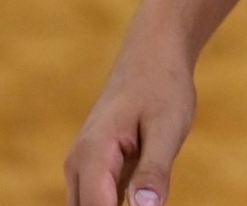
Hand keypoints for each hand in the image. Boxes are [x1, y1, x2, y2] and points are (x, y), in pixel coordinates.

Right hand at [66, 45, 195, 205]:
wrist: (154, 55)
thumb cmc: (163, 86)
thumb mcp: (167, 126)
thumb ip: (154, 169)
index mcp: (92, 155)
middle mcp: (78, 164)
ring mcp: (83, 167)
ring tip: (148, 194)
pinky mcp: (97, 169)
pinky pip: (99, 201)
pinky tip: (146, 197)